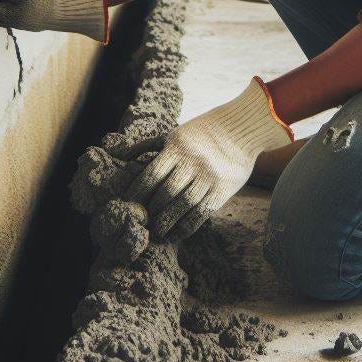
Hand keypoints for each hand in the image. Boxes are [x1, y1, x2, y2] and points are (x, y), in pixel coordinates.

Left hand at [125, 78, 291, 239]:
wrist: (241, 128)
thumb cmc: (203, 132)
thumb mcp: (175, 133)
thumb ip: (150, 147)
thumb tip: (119, 158)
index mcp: (177, 146)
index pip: (152, 174)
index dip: (138, 192)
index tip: (128, 203)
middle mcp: (192, 161)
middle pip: (166, 192)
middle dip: (151, 210)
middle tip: (141, 221)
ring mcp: (209, 176)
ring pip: (182, 205)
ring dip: (166, 222)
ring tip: (157, 231)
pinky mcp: (223, 189)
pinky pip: (202, 212)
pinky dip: (187, 226)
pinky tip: (177, 232)